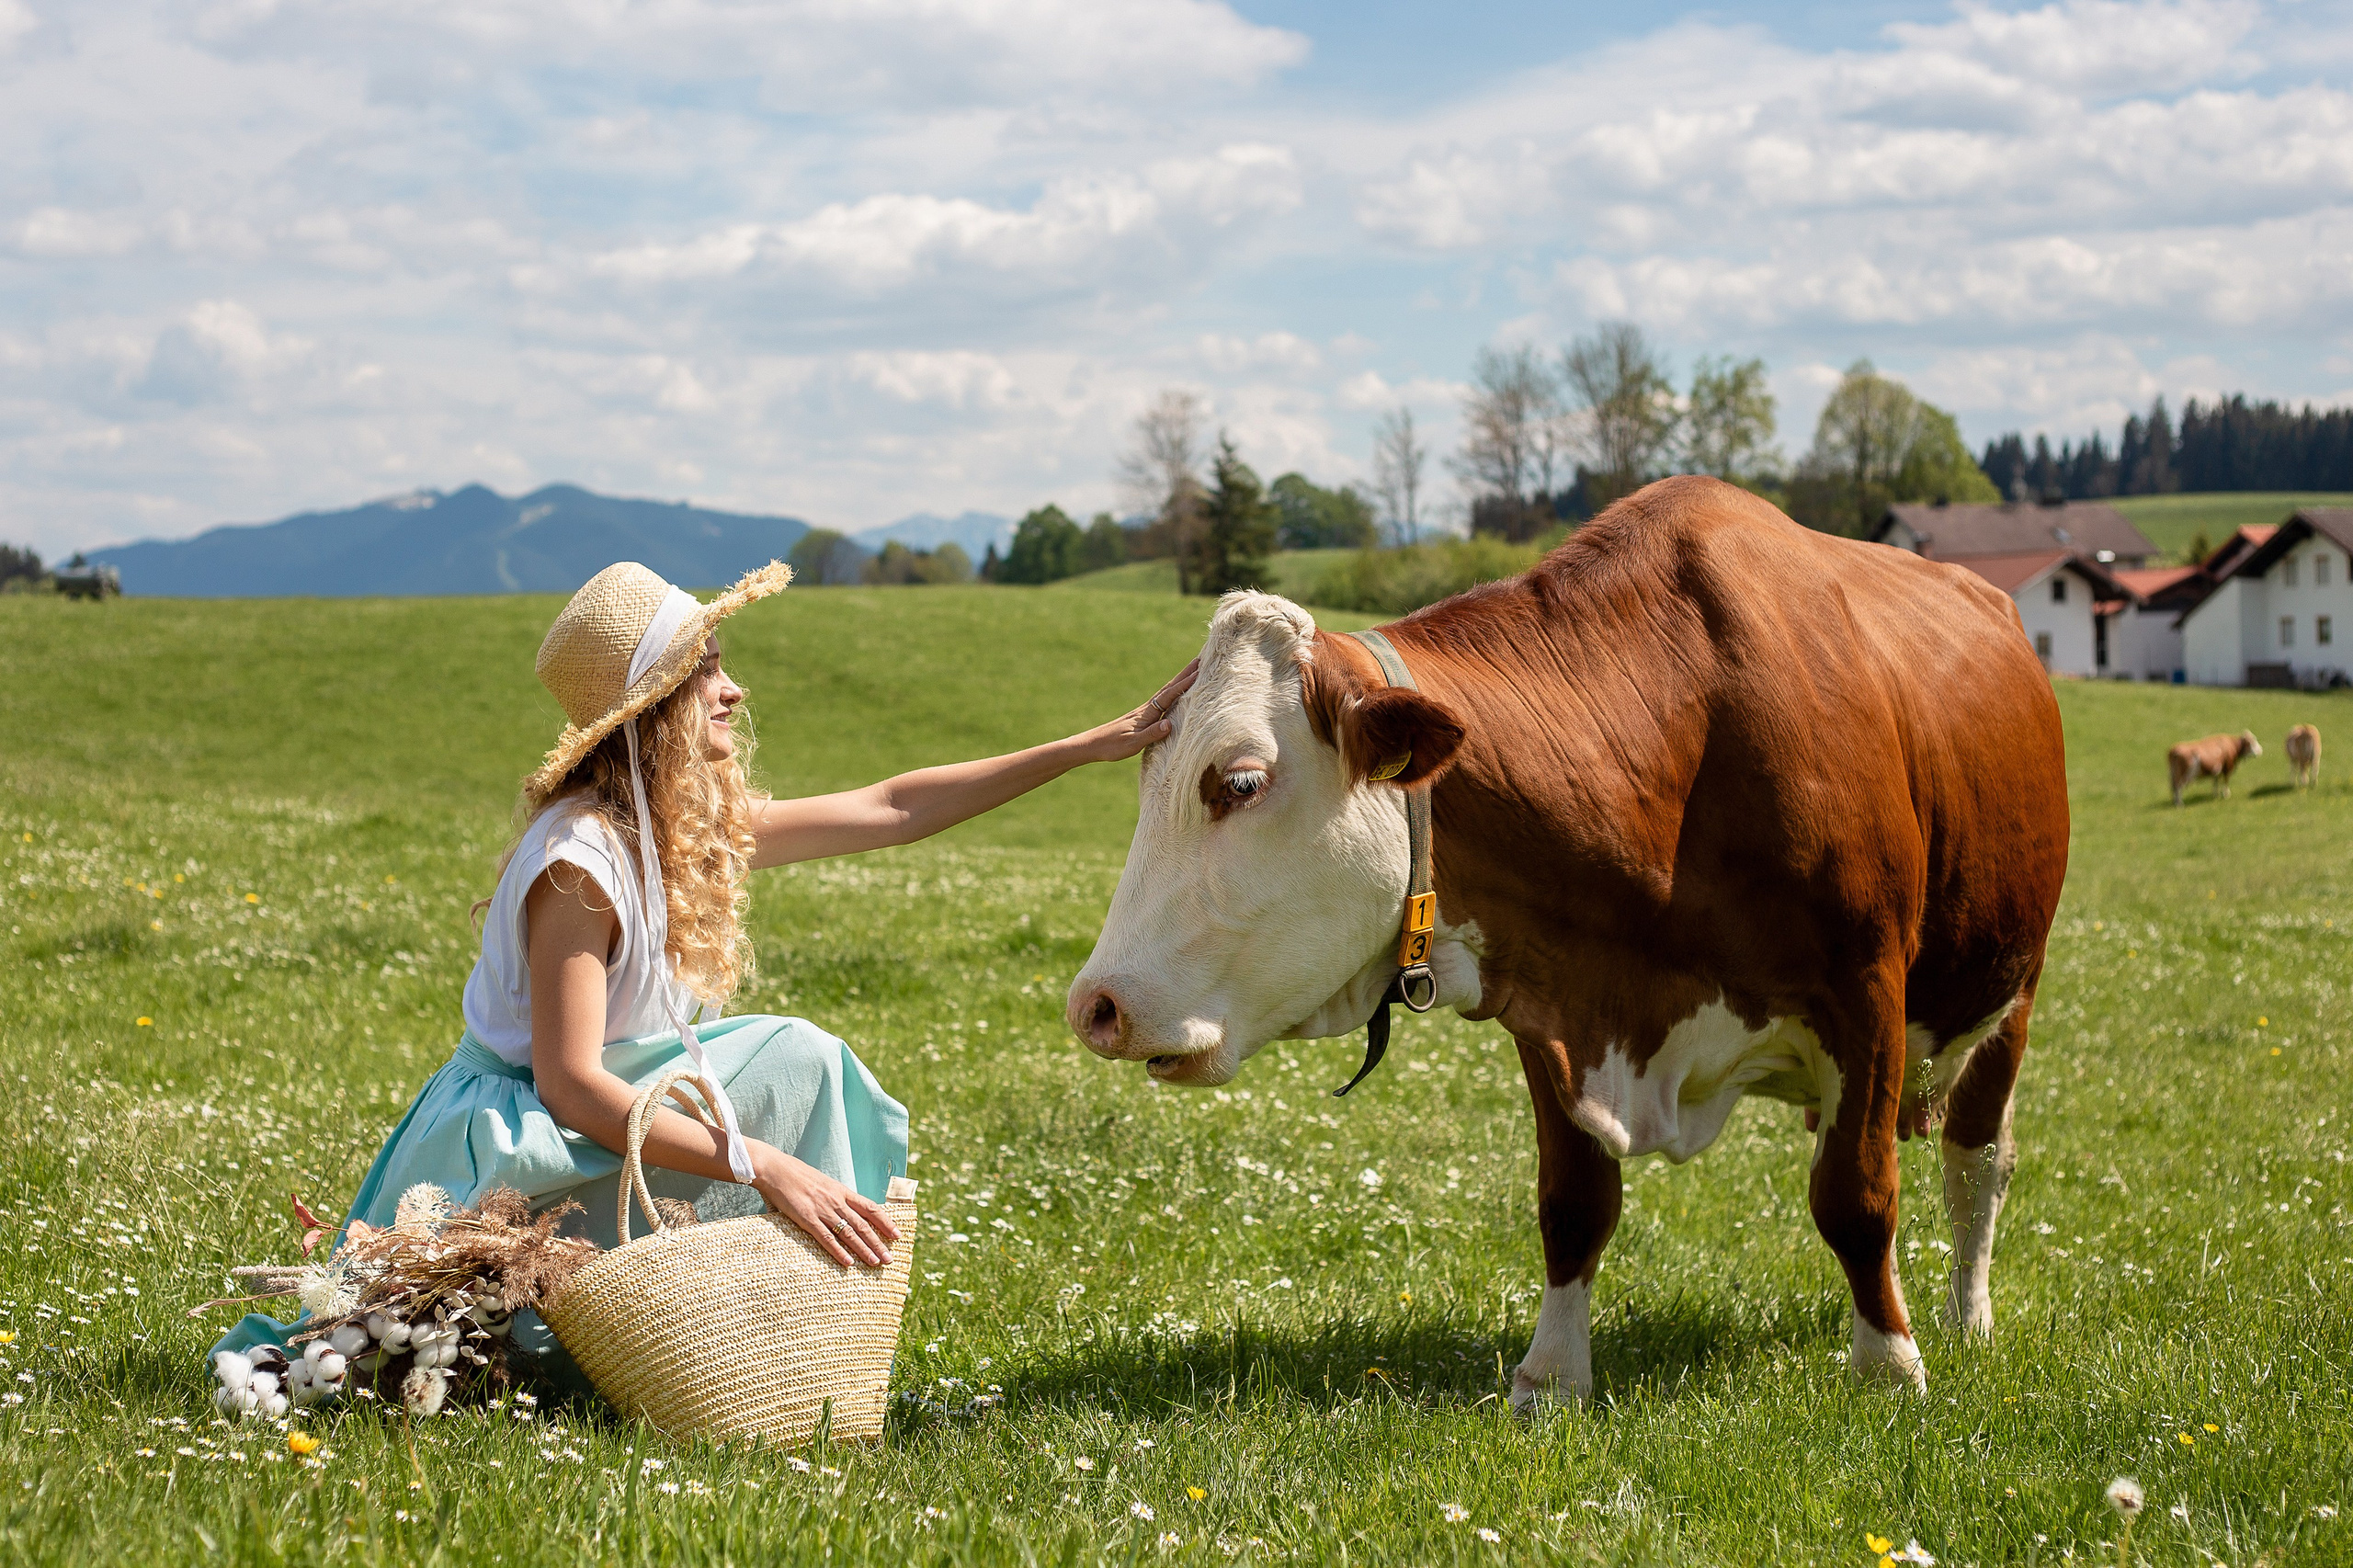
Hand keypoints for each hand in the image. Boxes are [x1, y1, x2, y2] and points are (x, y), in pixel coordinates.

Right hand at [753, 1148, 900, 1267]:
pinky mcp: (807, 1219)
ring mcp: (823, 1210)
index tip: (897, 1235)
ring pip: (849, 1233)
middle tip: (889, 1259)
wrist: (776, 1169)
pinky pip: (826, 1238)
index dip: (886, 1222)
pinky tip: (848, 1263)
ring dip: (864, 1250)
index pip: (871, 1208)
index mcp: (842, 1191)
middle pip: (863, 1225)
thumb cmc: (797, 1175)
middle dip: (878, 1243)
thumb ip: (834, 1196)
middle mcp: (836, 1201)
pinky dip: (838, 1252)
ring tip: (876, 1263)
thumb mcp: (823, 1183)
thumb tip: (844, 1209)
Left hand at [1070, 659, 1198, 762]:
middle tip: (1200, 660)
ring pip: (1167, 692)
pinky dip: (1173, 692)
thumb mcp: (1133, 744)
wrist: (1093, 744)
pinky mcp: (1143, 717)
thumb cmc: (1112, 746)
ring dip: (1180, 680)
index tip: (1199, 672)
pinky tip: (1176, 692)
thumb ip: (1151, 734)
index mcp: (1147, 713)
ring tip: (1193, 670)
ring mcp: (1145, 711)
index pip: (1169, 695)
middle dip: (1185, 674)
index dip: (1184, 684)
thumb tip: (1169, 724)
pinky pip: (1163, 701)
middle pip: (1169, 687)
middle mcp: (1147, 709)